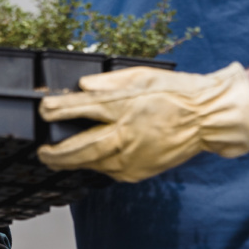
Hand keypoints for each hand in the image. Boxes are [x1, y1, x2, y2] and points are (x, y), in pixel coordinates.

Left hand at [37, 62, 248, 182]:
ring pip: (89, 163)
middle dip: (54, 152)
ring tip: (55, 158)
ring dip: (69, 161)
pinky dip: (97, 163)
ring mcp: (130, 157)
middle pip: (77, 148)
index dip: (56, 110)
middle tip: (41, 151)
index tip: (44, 110)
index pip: (79, 109)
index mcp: (123, 107)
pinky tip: (93, 157)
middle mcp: (124, 135)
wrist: (207, 119)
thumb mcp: (142, 76)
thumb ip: (109, 83)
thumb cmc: (176, 94)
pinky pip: (108, 169)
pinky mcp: (136, 172)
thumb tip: (82, 86)